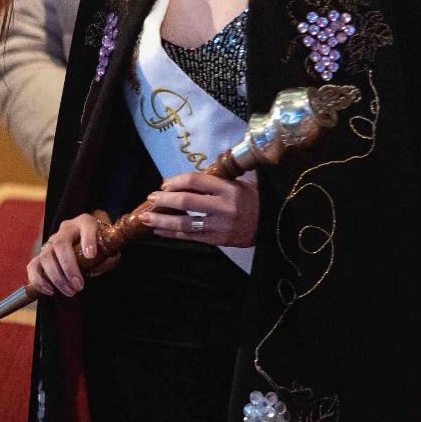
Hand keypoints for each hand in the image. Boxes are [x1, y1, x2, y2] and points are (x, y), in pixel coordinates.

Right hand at [27, 212, 115, 298]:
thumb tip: (98, 261)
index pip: (86, 226)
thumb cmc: (100, 247)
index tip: (91, 255)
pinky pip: (33, 266)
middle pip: (60, 244)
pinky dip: (38, 280)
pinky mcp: (41, 256)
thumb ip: (106, 253)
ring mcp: (51, 242)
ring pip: (46, 256)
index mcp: (84, 223)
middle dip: (69, 267)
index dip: (87, 239)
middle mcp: (65, 230)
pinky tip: (50, 291)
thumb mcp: (108, 248)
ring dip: (57, 277)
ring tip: (70, 291)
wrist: (89, 247)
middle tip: (79, 285)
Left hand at [141, 172, 258, 247]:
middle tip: (150, 199)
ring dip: (162, 221)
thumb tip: (179, 181)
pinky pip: (192, 237)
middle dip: (164, 200)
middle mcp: (223, 206)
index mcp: (228, 188)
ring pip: (185, 223)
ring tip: (146, 219)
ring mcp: (221, 226)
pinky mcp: (219, 241)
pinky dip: (173, 234)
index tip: (164, 184)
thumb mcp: (237, 183)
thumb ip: (212, 182)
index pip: (195, 180)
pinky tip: (160, 231)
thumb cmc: (253, 199)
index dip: (176, 181)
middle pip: (186, 202)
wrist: (275, 224)